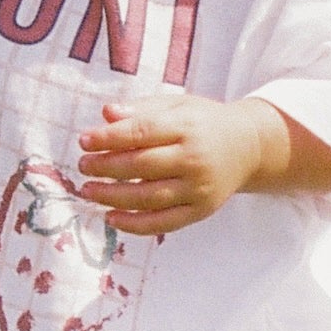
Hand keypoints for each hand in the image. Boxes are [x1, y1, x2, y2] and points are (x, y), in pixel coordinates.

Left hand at [75, 96, 283, 235]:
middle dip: (107, 167)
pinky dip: (135, 225)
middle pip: (143, 166)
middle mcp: (195, 159)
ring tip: (88, 190)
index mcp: (188, 126)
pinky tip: (111, 218)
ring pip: (150, 197)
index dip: (109, 138)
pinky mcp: (201, 211)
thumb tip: (106, 113)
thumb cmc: (203, 123)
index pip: (142, 132)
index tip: (84, 140)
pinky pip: (164, 222)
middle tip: (83, 165)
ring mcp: (199, 188)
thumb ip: (142, 109)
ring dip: (113, 197)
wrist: (248, 147)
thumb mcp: (177, 106)